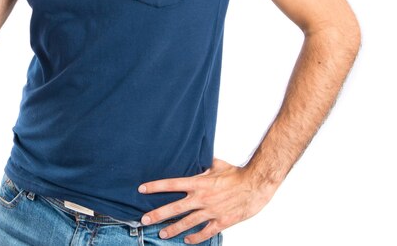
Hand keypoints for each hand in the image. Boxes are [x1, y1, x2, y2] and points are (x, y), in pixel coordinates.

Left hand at [138, 158, 277, 243]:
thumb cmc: (236, 173)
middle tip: (144, 220)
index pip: (171, 184)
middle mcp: (201, 198)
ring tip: (161, 234)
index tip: (141, 189)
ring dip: (172, 229)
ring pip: (187, 223)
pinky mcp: (221, 222)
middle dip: (157, 214)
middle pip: (174, 208)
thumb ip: (203, 164)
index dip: (155, 186)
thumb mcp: (216, 164)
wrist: (255, 186)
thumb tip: (195, 158)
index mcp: (198, 182)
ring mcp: (210, 212)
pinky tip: (187, 241)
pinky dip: (195, 237)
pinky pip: (205, 232)